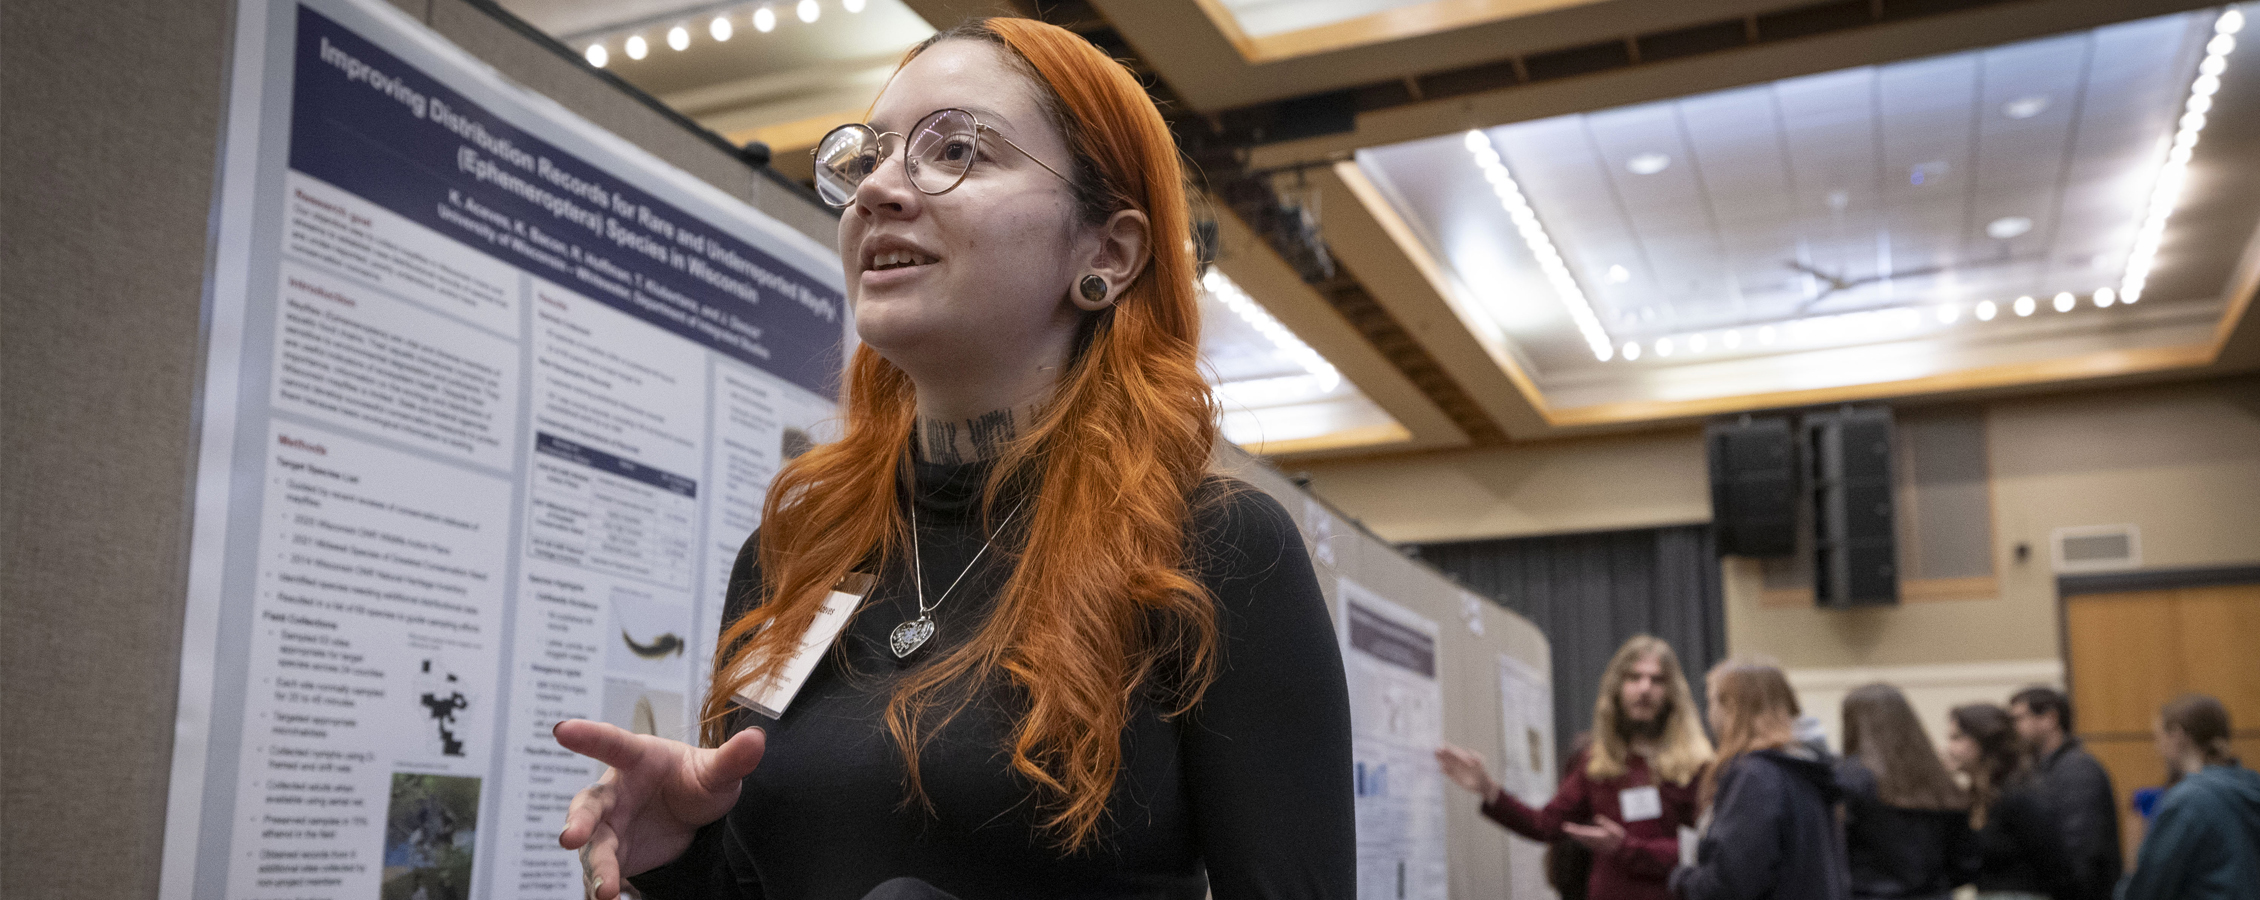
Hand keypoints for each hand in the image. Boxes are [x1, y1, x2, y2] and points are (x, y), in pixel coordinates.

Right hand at [555, 719, 766, 899]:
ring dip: (596, 866)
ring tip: (604, 892)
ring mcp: (610, 825)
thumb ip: (733, 758)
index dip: (588, 736)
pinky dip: (600, 885)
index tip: (563, 730)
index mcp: (637, 759)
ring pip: (594, 845)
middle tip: (571, 838)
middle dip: (578, 821)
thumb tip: (758, 739)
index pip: (613, 744)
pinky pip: (601, 870)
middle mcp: (615, 792)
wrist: (692, 819)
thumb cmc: (696, 783)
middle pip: (590, 804)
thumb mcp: (717, 772)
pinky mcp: (614, 854)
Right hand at [1434, 743, 1497, 797]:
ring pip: (1446, 763)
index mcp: (1463, 757)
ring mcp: (1455, 769)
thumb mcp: (1480, 764)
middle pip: (1448, 756)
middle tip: (1435, 750)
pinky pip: (1446, 772)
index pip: (1454, 751)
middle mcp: (1458, 762)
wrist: (1482, 784)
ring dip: (1440, 760)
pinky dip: (1442, 770)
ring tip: (1433, 756)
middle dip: (1442, 753)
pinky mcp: (1453, 776)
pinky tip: (1437, 768)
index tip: (1442, 744)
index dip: (1448, 748)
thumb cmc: (1482, 773)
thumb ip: (1476, 757)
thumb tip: (1469, 750)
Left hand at [1563, 815, 1625, 855]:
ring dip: (1574, 835)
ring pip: (1582, 839)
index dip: (1575, 830)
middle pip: (1580, 836)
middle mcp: (1594, 842)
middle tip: (1564, 827)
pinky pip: (1585, 841)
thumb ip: (1606, 823)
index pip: (1583, 833)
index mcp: (1597, 837)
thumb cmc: (1619, 839)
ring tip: (1568, 830)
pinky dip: (1579, 837)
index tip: (1567, 827)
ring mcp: (1594, 844)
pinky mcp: (1596, 845)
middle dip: (1572, 832)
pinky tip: (1576, 835)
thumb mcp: (1615, 830)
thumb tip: (1596, 817)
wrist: (1622, 851)